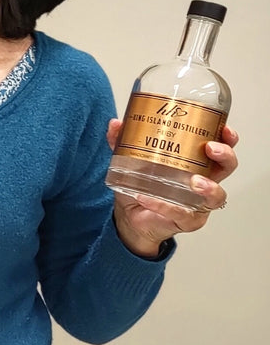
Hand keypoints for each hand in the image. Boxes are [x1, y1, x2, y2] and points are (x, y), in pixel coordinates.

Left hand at [106, 120, 238, 256]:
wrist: (129, 217)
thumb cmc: (141, 186)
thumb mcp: (130, 161)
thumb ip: (121, 142)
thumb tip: (116, 124)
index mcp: (196, 163)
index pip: (220, 147)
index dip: (228, 138)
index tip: (224, 129)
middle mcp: (204, 181)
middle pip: (227, 167)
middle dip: (224, 156)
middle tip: (210, 148)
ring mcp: (199, 203)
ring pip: (217, 196)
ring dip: (209, 187)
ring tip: (195, 181)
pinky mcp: (187, 220)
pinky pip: (181, 214)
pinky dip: (163, 205)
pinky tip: (147, 198)